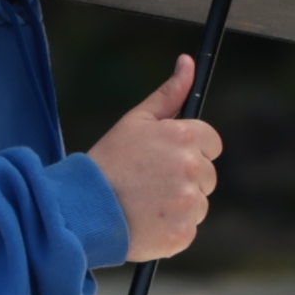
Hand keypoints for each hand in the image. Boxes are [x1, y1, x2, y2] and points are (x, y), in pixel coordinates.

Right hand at [90, 64, 223, 266]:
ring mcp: (189, 202)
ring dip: (179, 205)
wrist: (83, 208)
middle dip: (185, 179)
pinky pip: (189, 229)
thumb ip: (169, 93)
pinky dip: (172, 229)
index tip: (166, 160)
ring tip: (146, 204)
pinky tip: (148, 222)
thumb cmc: (108, 162)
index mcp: (184, 137)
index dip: (190, 151)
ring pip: (199, 203)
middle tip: (150, 183)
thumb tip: (187, 62)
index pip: (211, 143)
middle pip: (207, 175)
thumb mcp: (136, 121)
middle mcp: (191, 168)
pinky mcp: (183, 232)